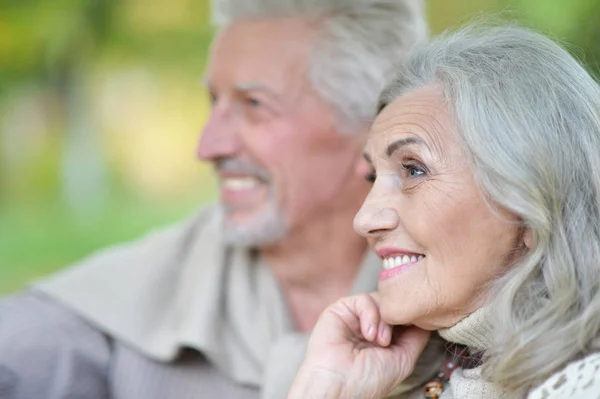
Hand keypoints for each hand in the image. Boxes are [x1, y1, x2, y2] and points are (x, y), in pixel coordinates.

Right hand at [287, 293, 429, 398]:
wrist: (339, 385)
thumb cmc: (367, 381)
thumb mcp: (403, 360)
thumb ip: (416, 337)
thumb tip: (426, 319)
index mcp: (383, 339)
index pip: (401, 317)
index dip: (411, 317)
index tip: (419, 324)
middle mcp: (369, 327)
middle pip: (392, 306)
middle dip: (399, 318)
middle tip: (396, 337)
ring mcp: (354, 318)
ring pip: (380, 300)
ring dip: (385, 320)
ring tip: (381, 341)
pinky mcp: (340, 310)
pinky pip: (364, 300)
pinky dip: (371, 314)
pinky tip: (368, 334)